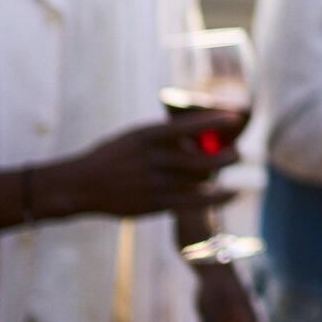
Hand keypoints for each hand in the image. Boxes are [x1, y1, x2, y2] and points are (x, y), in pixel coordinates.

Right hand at [34, 113, 242, 219]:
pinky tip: (233, 194)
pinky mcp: (155, 204)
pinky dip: (217, 198)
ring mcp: (154, 183)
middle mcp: (152, 159)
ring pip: (199, 180)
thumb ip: (165, 137)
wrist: (81, 185)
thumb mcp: (135, 137)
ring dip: (219, 173)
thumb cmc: (113, 156)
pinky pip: (194, 202)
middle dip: (227, 155)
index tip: (234, 117)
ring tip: (231, 164)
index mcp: (146, 135)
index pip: (186, 126)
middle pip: (201, 159)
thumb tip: (200, 136)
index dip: (212, 121)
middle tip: (239, 152)